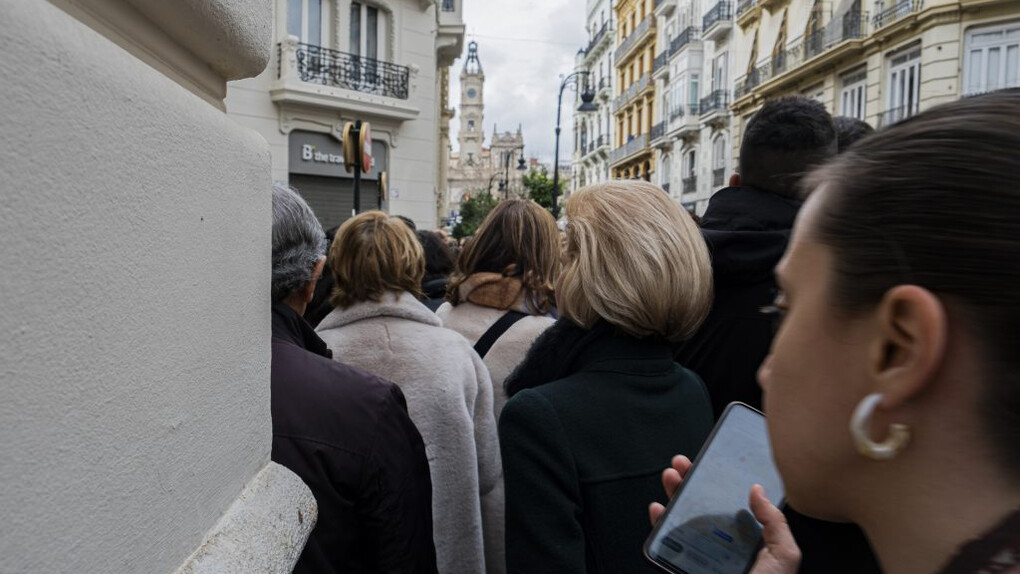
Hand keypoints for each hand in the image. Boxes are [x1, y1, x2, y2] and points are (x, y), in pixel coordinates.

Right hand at [647, 456, 800, 573]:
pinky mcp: (683, 565)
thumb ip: (776, 523)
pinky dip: (659, 524)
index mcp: (747, 540)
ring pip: (683, 519)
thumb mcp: (784, 557)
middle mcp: (722, 545)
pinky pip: (667, 543)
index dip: (719, 482)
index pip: (731, 504)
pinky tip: (659, 510)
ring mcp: (700, 556)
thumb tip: (758, 490)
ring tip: (670, 477)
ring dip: (674, 495)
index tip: (711, 462)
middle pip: (703, 506)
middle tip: (683, 464)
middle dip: (690, 482)